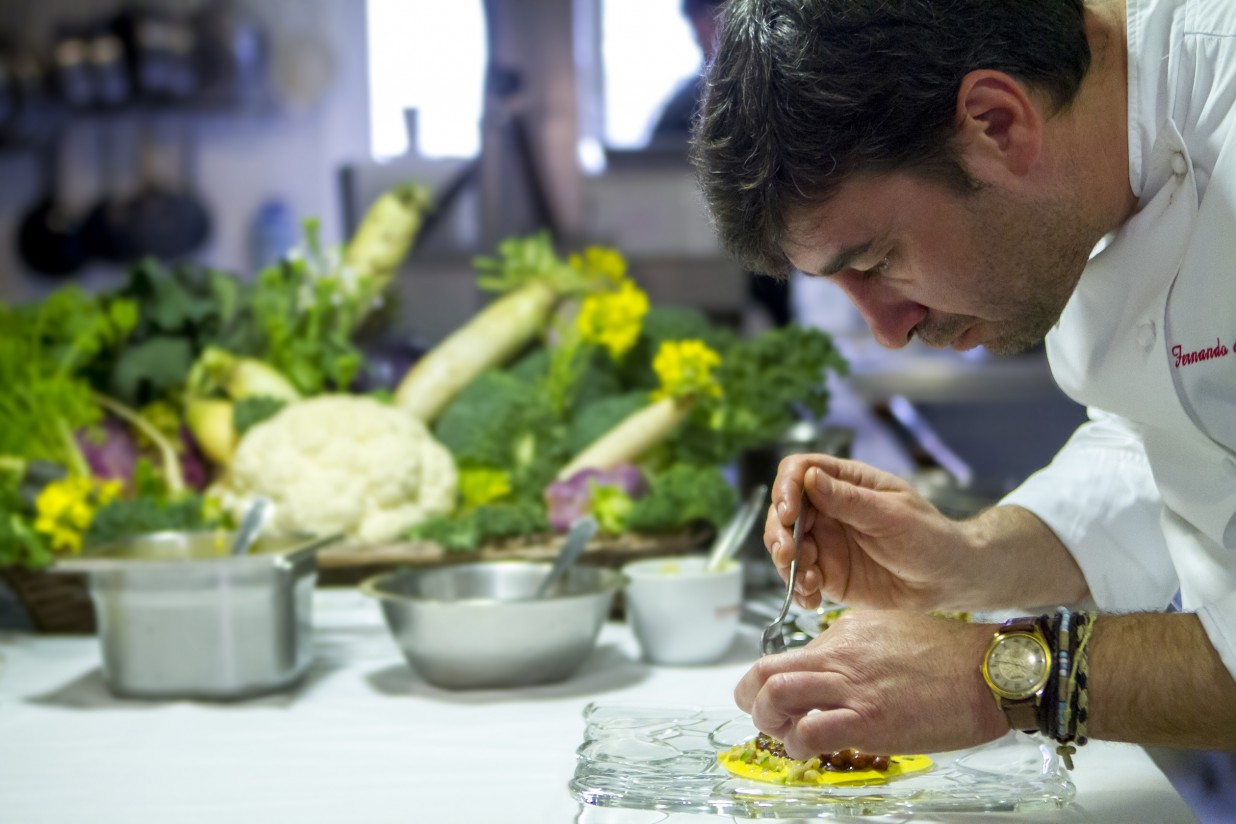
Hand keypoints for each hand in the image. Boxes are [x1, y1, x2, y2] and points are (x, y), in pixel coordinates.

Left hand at [735, 611, 1008, 757]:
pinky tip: (808, 751)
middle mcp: (839, 654)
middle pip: (764, 671)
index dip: (771, 681)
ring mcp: (851, 686)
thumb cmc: (950, 656)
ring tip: (785, 736)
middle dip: (750, 697)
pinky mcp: (868, 719)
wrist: (988, 672)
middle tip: (761, 715)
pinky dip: (797, 745)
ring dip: (768, 722)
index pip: (784, 654)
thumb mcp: (889, 629)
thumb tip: (831, 661)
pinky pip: (810, 730)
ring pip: (775, 695)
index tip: (777, 697)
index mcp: (843, 633)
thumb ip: (855, 644)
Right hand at [764, 454, 975, 610]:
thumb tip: (809, 478)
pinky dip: (799, 589)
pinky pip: (801, 579)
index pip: (799, 471)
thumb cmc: (929, 536)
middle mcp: (828, 510)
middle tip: (789, 553)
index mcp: (845, 483)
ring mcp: (826, 542)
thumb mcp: (892, 515)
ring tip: (807, 580)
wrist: (948, 579)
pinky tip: (813, 599)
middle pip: (783, 511)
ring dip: (786, 563)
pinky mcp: (828, 573)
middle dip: (779, 532)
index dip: (786, 487)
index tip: (788, 511)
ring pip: (786, 545)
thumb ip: (849, 500)